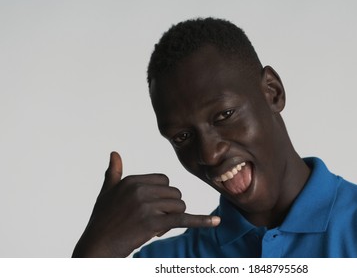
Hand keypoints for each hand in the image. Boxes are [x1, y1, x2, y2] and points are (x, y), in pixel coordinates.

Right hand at [72, 151, 219, 256]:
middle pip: (174, 194)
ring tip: (153, 229)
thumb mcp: (106, 193)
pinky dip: (201, 221)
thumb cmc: (102, 221)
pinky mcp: (153, 223)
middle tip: (152, 222)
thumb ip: (114, 173)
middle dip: (169, 208)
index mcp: (132, 180)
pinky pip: (183, 219)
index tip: (149, 208)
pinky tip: (216, 222)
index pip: (164, 181)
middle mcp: (140, 190)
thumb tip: (114, 153)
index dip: (162, 196)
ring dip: (171, 219)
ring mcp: (147, 206)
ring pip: (179, 206)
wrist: (96, 247)